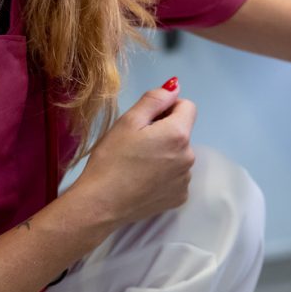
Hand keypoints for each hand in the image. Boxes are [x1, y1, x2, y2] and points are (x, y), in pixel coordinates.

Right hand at [68, 79, 197, 227]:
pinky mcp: (180, 197)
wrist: (101, 204)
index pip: (187, 106)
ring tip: (137, 164)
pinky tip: (143, 180)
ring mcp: (186, 179)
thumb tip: (175, 87)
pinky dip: (164, 175)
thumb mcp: (128, 121)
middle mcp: (189, 157)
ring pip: (179, 155)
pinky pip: (176, 177)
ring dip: (165, 154)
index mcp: (178, 134)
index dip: (168, 108)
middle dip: (164, 132)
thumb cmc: (111, 159)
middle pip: (182, 132)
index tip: (148, 119)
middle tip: (136, 143)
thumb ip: (154, 100)